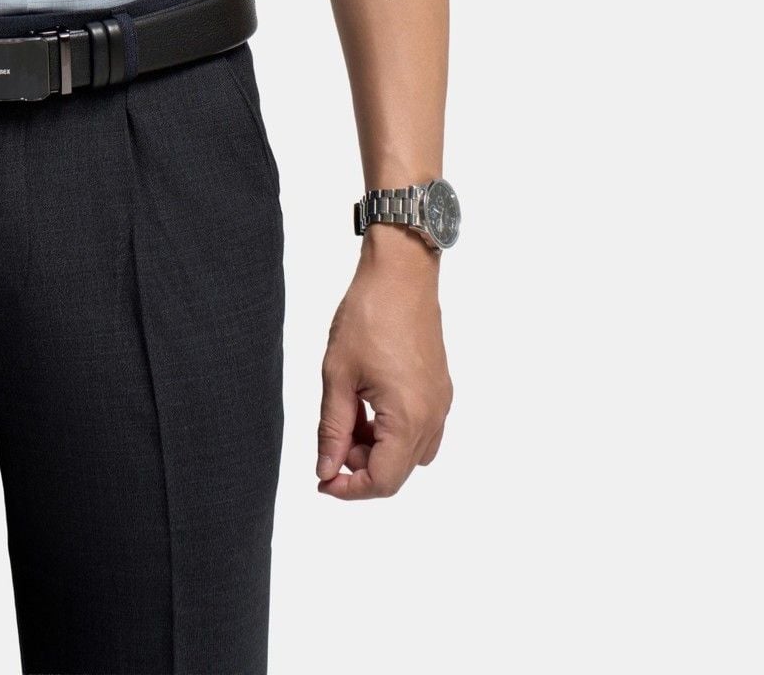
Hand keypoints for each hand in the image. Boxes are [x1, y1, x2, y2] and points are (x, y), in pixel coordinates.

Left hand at [315, 230, 452, 498]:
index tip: (322, 480)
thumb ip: (332, 429)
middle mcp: (433, 418)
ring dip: (376, 448)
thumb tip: (326, 470)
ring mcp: (441, 404)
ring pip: (409, 453)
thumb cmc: (368, 316)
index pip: (383, 480)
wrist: (400, 275)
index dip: (349, 488)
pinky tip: (368, 405)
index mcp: (409, 418)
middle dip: (360, 465)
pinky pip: (419, 430)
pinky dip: (392, 431)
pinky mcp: (440, 390)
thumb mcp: (338, 375)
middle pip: (397, 471)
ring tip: (348, 415)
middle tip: (331, 438)